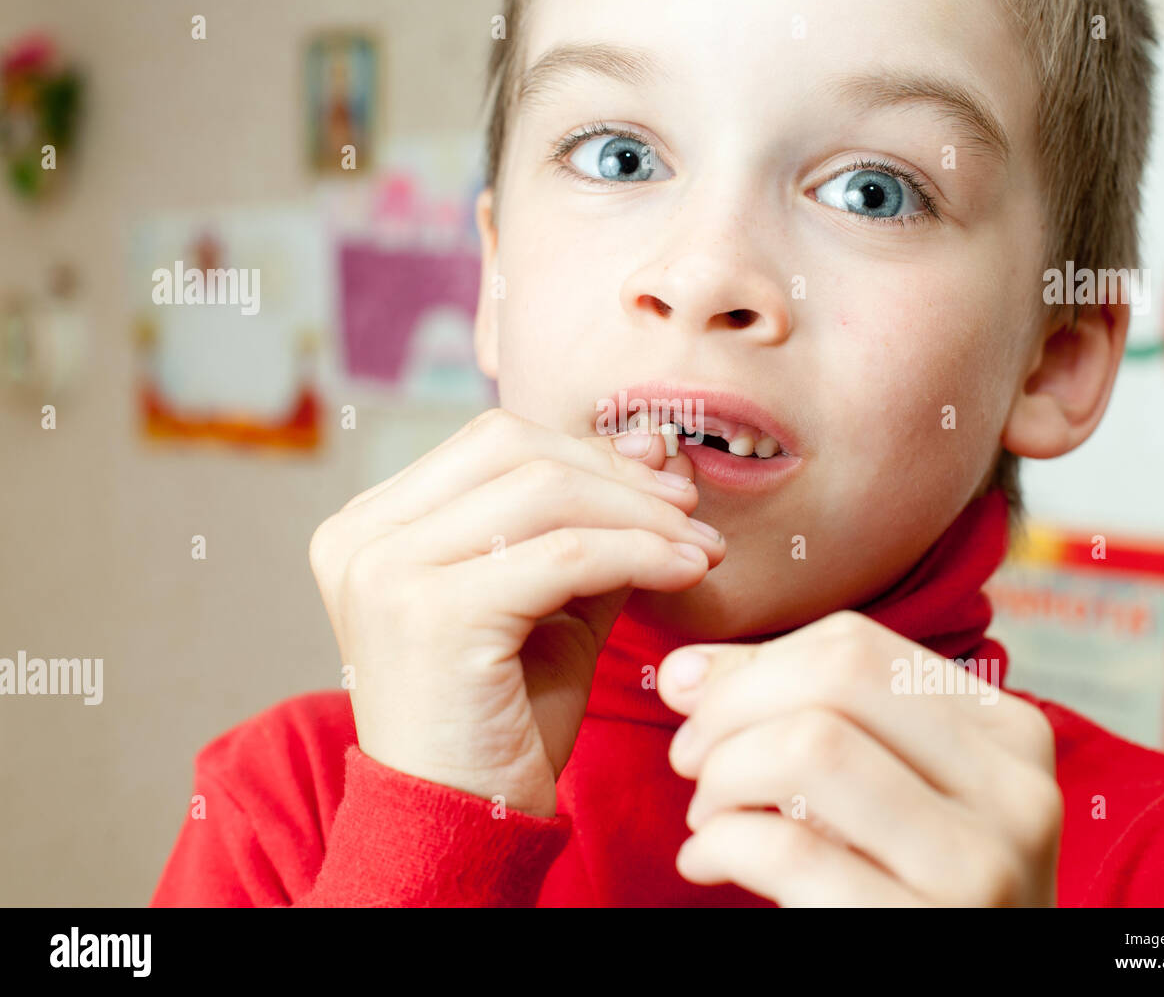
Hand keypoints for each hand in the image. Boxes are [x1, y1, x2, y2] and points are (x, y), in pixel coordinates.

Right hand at [308, 407, 724, 817]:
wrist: (461, 824)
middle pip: (515, 450)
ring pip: (546, 493)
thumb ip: (591, 524)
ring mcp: (385, 570)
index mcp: (371, 525)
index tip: (662, 480)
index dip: (588, 450)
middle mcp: (360, 537)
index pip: (494, 443)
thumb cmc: (502, 718)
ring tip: (700, 546)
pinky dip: (640, 554)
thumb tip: (652, 444)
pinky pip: (566, 556)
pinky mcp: (430, 613)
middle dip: (618, 474)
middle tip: (688, 510)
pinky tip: (686, 571)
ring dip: (642, 513)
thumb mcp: (549, 601)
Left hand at [657, 610, 1060, 905]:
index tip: (700, 705)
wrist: (975, 996)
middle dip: (730, 706)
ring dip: (724, 774)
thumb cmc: (912, 889)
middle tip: (690, 758)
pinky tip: (705, 862)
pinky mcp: (926, 934)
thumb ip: (803, 713)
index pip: (856, 645)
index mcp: (1011, 733)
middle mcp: (1014, 790)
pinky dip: (719, 844)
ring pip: (812, 747)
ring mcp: (980, 868)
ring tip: (707, 814)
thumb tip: (685, 671)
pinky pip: (788, 850)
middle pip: (836, 677)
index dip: (754, 665)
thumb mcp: (891, 793)